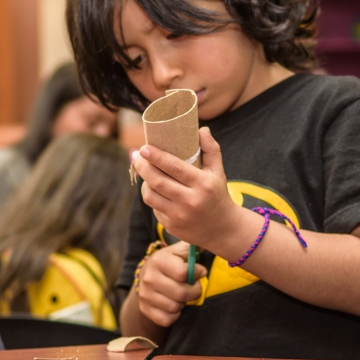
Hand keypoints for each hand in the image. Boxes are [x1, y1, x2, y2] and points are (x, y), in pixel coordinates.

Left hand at [132, 127, 237, 248]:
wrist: (224, 230)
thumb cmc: (218, 195)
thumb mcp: (218, 172)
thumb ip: (211, 150)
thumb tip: (202, 129)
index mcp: (203, 184)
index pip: (174, 167)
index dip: (156, 157)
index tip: (144, 148)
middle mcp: (191, 201)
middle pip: (157, 181)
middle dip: (142, 166)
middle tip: (136, 156)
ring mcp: (179, 215)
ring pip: (150, 196)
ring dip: (144, 182)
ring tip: (144, 171)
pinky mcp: (172, 226)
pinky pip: (154, 208)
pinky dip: (152, 197)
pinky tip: (153, 189)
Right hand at [136, 241, 206, 326]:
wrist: (147, 276)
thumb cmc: (170, 262)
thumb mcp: (179, 251)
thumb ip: (192, 248)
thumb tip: (206, 245)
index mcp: (158, 260)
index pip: (183, 273)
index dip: (196, 274)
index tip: (198, 272)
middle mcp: (148, 277)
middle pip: (181, 293)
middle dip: (193, 291)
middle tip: (193, 287)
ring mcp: (145, 295)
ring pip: (175, 307)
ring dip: (183, 303)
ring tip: (181, 295)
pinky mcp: (145, 309)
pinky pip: (167, 319)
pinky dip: (174, 315)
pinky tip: (173, 304)